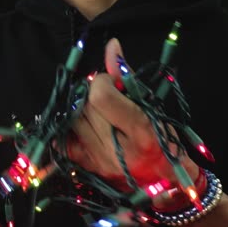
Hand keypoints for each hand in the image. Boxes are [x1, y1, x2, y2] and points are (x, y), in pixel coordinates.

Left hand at [68, 38, 198, 207]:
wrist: (163, 181)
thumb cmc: (163, 140)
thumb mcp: (152, 106)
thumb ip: (127, 77)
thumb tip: (111, 45)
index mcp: (140, 132)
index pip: (102, 97)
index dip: (102, 81)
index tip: (111, 82)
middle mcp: (117, 149)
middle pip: (84, 106)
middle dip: (91, 92)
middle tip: (105, 94)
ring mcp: (99, 160)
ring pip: (72, 119)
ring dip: (80, 107)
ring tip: (96, 109)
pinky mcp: (87, 166)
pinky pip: (64, 139)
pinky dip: (69, 125)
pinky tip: (82, 122)